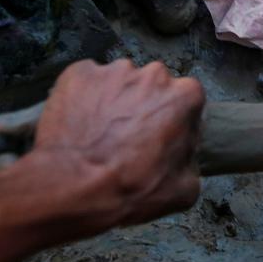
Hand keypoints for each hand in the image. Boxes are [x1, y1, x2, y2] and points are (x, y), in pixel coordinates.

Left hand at [0, 59, 204, 232]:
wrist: (71, 190)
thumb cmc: (129, 191)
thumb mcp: (183, 190)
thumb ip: (190, 162)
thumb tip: (184, 157)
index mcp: (183, 95)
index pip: (186, 100)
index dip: (171, 123)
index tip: (154, 142)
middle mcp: (150, 73)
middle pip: (149, 86)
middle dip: (139, 108)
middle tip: (122, 141)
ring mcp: (111, 70)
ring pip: (115, 83)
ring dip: (109, 102)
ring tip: (93, 136)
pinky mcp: (75, 74)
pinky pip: (83, 82)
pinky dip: (79, 98)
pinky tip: (73, 126)